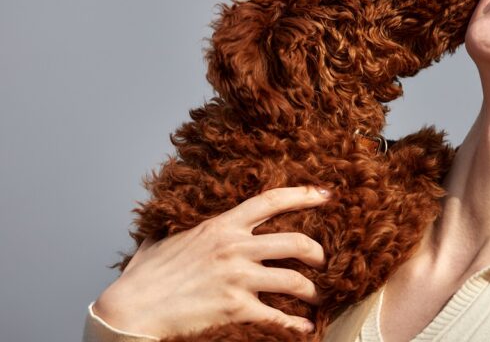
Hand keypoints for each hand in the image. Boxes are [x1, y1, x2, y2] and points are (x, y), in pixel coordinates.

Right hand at [92, 185, 331, 337]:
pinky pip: (278, 316)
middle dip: (318, 252)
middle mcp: (235, 248)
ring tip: (318, 298)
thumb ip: (182, 227)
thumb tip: (175, 219)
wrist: (131, 308)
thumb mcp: (165, 238)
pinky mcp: (236, 308)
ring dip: (313, 291)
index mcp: (221, 226)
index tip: (326, 194)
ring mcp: (237, 278)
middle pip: (295, 242)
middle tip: (324, 261)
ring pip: (294, 280)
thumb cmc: (145, 276)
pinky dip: (296, 324)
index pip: (271, 201)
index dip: (303, 195)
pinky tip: (305, 328)